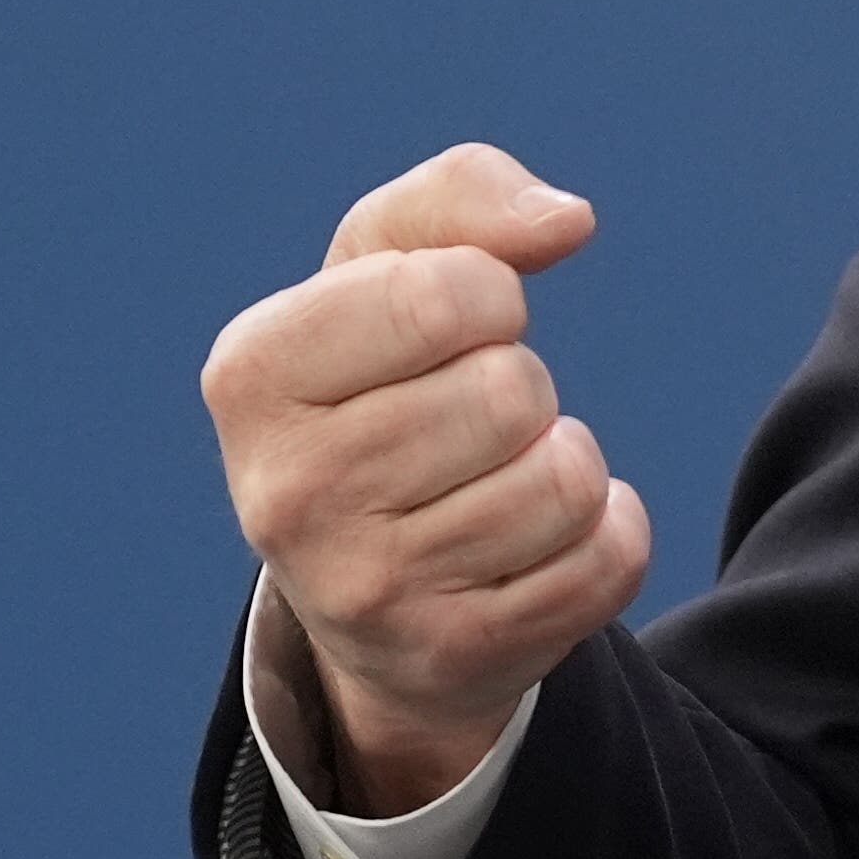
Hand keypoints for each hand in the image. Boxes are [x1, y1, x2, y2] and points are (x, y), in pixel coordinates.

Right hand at [201, 143, 653, 814]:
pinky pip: (607, 562)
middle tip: (465, 421)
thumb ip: (463, 199)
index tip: (452, 326)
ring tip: (496, 481)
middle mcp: (286, 494)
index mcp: (252, 374)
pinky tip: (538, 545)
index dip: (489, 292)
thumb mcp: (387, 267)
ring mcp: (364, 593)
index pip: (446, 295)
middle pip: (512, 390)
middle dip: (519, 385)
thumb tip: (566, 222)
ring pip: (566, 481)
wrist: (368, 586)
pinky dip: (605, 533)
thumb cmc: (382, 384)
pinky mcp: (450, 659)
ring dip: (562, 463)